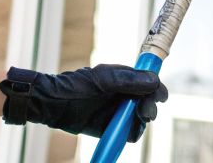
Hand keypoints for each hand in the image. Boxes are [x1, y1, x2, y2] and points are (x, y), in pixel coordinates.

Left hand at [0, 64, 167, 141]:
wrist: (52, 105)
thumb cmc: (74, 87)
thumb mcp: (101, 80)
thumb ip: (127, 80)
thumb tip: (153, 81)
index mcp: (123, 78)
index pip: (148, 81)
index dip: (156, 88)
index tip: (161, 97)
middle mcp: (123, 95)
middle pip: (147, 101)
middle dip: (150, 106)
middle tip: (146, 113)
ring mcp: (117, 111)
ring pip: (140, 118)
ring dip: (142, 121)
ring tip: (136, 121)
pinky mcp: (111, 127)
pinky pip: (128, 132)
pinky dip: (131, 133)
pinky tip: (126, 131)